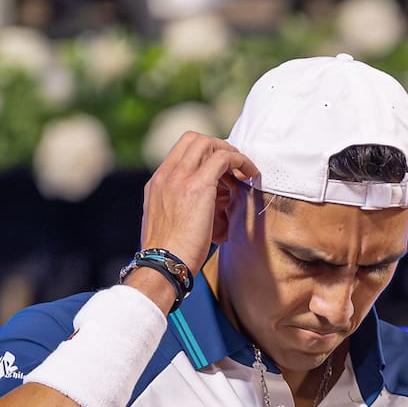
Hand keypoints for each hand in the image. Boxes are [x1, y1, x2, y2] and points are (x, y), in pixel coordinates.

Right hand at [140, 131, 257, 272]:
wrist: (162, 266)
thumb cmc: (168, 255)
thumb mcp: (166, 224)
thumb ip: (179, 208)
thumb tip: (203, 208)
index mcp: (157, 183)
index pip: (180, 150)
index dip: (204, 152)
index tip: (221, 167)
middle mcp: (166, 176)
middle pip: (194, 139)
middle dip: (218, 147)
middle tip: (235, 165)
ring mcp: (180, 178)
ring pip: (208, 144)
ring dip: (231, 153)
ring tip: (245, 170)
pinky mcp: (198, 187)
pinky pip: (223, 158)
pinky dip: (240, 161)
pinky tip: (250, 174)